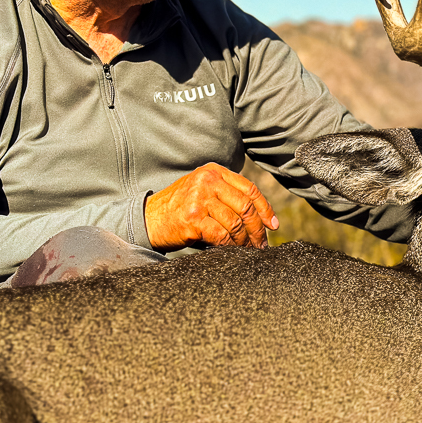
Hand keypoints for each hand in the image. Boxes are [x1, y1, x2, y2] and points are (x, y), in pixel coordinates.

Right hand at [144, 164, 278, 249]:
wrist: (148, 218)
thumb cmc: (180, 207)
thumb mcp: (203, 190)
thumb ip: (226, 195)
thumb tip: (260, 217)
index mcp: (214, 171)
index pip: (249, 189)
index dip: (265, 209)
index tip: (273, 225)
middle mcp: (208, 180)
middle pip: (246, 206)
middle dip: (257, 229)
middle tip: (261, 244)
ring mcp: (200, 198)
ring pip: (236, 222)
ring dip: (245, 241)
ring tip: (248, 250)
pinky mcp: (193, 218)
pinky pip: (221, 235)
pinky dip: (231, 246)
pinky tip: (233, 251)